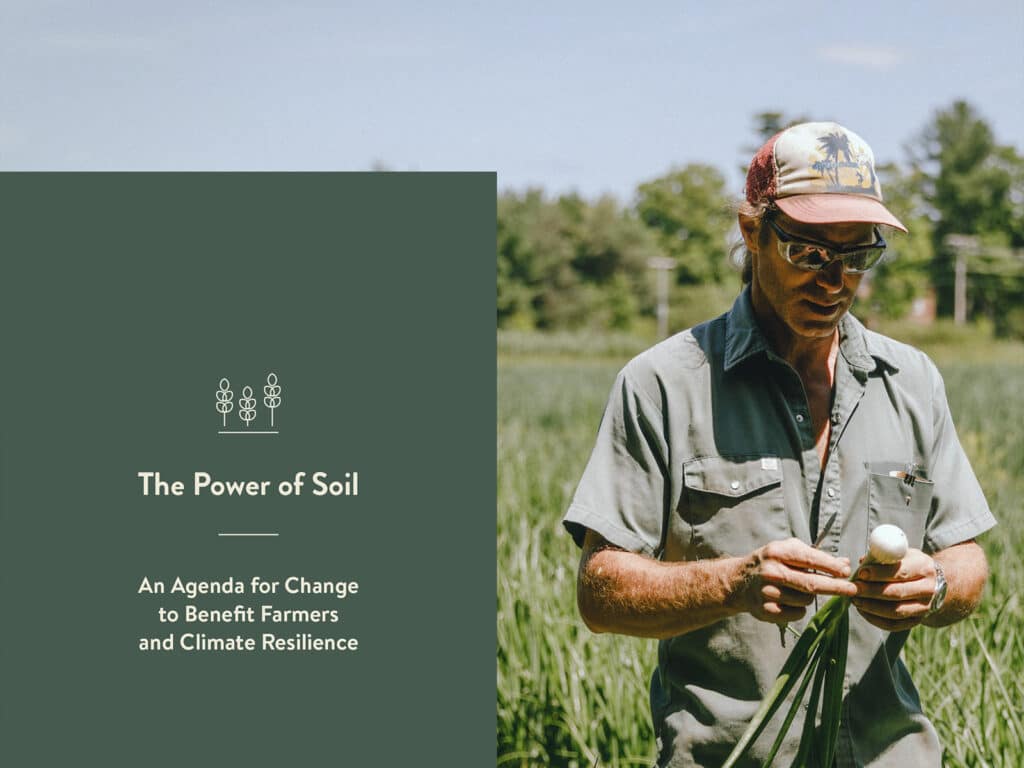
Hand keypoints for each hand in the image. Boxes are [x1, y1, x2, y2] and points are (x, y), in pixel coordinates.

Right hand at [736, 538, 857, 624]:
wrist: (740, 581)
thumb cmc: (771, 562)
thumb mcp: (789, 551)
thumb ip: (816, 556)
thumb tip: (845, 564)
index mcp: (778, 552)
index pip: (810, 559)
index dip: (831, 566)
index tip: (846, 572)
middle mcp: (772, 572)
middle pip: (812, 584)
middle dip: (836, 587)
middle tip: (853, 589)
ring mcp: (768, 593)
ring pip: (807, 599)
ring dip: (810, 596)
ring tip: (798, 589)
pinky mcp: (766, 611)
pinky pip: (798, 613)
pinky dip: (800, 609)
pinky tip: (789, 600)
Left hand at [852, 548, 936, 631]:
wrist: (933, 583)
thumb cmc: (910, 564)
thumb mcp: (902, 554)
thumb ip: (883, 556)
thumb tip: (861, 562)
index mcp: (924, 568)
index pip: (901, 572)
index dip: (879, 573)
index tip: (861, 573)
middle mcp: (928, 589)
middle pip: (897, 593)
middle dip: (871, 591)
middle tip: (853, 588)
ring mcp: (924, 607)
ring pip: (895, 611)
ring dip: (871, 607)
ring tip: (855, 599)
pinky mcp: (917, 621)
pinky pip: (894, 624)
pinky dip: (875, 619)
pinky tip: (862, 610)